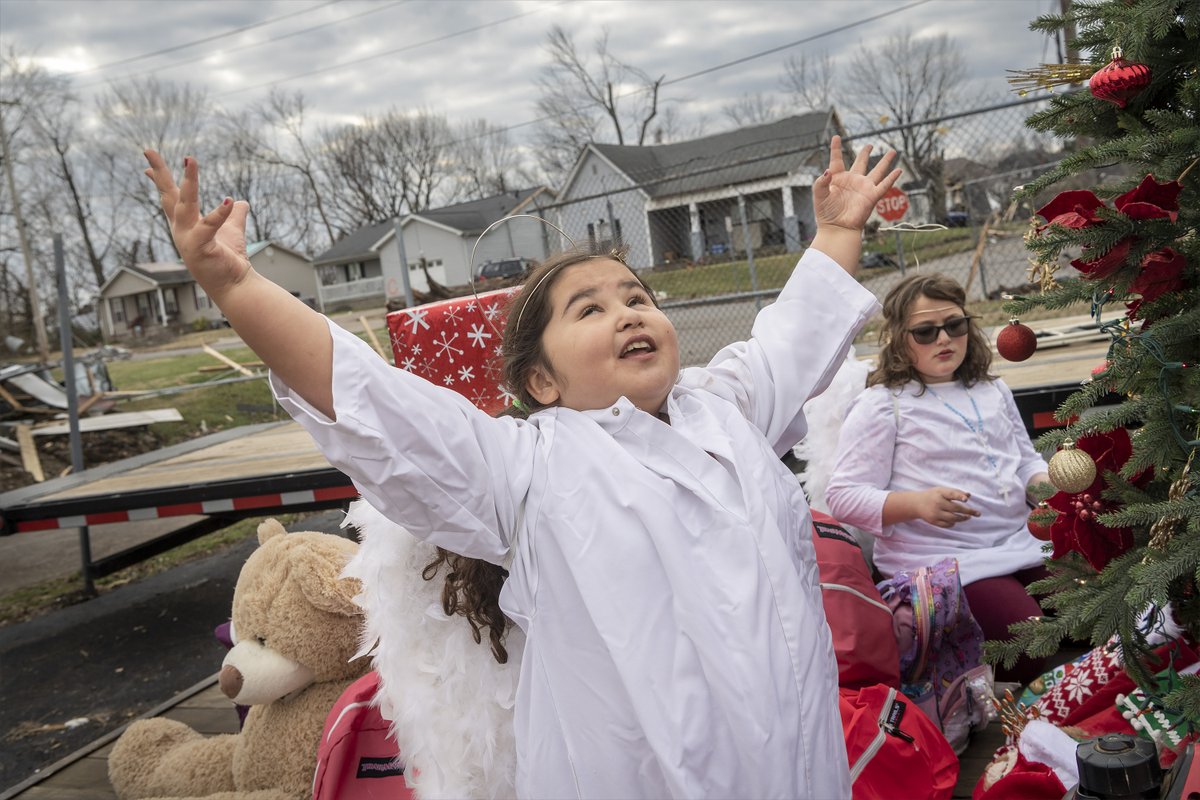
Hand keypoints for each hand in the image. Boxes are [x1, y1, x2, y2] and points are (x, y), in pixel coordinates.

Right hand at [144, 152, 250, 300]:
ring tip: (190, 160)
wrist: (235, 286)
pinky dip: (219, 214)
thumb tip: (241, 202)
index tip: (147, 165)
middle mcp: (182, 231)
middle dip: (160, 173)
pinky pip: (209, 227)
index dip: (160, 181)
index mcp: (186, 225)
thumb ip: (235, 216)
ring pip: (185, 205)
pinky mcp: (201, 248)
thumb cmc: (229, 260)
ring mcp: (188, 239)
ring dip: (188, 182)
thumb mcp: (232, 231)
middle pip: (169, 196)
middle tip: (148, 150)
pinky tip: (230, 201)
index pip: (170, 199)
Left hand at [813, 135, 900, 233]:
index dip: (836, 148)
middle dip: (865, 153)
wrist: (837, 228)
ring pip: (877, 170)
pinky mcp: (871, 196)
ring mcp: (863, 187)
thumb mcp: (818, 195)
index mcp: (838, 178)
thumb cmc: (826, 213)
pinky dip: (892, 178)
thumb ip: (820, 182)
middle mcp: (852, 180)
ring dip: (885, 161)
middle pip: (861, 162)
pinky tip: (899, 170)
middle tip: (870, 145)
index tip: (836, 137)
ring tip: (892, 151)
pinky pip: (884, 185)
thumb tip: (827, 171)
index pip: (836, 159)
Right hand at [912, 486, 979, 528]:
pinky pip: (947, 524)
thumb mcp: (942, 490)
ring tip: (968, 517)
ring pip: (953, 518)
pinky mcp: (933, 521)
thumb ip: (955, 492)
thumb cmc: (933, 495)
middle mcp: (937, 503)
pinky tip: (956, 520)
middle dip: (968, 511)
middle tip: (977, 513)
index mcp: (940, 493)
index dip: (959, 496)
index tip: (966, 499)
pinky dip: (953, 523)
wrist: (916, 504)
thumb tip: (969, 495)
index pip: (951, 494)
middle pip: (955, 508)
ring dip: (962, 518)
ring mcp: (935, 513)